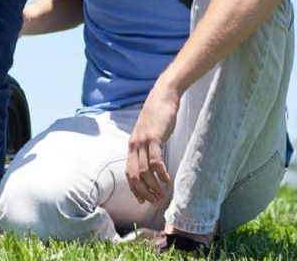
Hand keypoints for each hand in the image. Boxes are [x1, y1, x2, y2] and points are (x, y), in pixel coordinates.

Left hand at [126, 84, 179, 204]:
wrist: (163, 95)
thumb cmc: (159, 114)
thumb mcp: (149, 131)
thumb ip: (148, 146)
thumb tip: (153, 162)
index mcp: (132, 145)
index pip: (129, 172)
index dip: (134, 189)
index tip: (143, 200)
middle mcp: (134, 145)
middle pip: (135, 176)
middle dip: (144, 192)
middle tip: (155, 202)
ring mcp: (143, 141)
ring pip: (145, 172)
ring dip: (154, 187)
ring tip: (163, 195)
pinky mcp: (154, 137)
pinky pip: (155, 161)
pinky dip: (161, 174)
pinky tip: (168, 181)